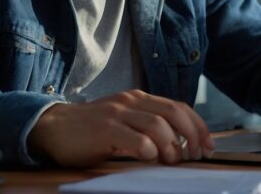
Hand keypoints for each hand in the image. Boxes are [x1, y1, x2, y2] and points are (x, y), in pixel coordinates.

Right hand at [27, 89, 213, 167]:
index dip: (198, 127)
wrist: (53, 127)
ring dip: (171, 146)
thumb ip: (146, 127)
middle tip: (195, 156)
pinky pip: (136, 138)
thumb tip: (180, 146)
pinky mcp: (105, 128)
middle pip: (174, 112)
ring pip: (158, 124)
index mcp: (138, 99)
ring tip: (170, 161)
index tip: (207, 147)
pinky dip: (148, 150)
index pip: (179, 107)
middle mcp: (131, 101)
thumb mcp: (123, 122)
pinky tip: (148, 158)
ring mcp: (117, 113)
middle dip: (192, 136)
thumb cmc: (90, 131)